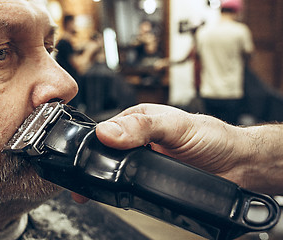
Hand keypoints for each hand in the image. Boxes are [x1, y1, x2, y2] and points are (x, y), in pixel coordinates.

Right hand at [95, 104, 249, 186]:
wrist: (237, 165)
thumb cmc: (213, 138)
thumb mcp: (176, 126)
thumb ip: (143, 126)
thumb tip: (109, 132)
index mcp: (140, 118)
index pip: (107, 128)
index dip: (96, 143)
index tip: (86, 158)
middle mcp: (140, 137)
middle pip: (109, 149)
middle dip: (97, 163)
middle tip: (88, 180)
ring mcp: (145, 157)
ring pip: (117, 166)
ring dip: (108, 176)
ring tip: (96, 188)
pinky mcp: (151, 175)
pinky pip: (130, 182)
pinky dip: (122, 187)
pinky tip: (119, 191)